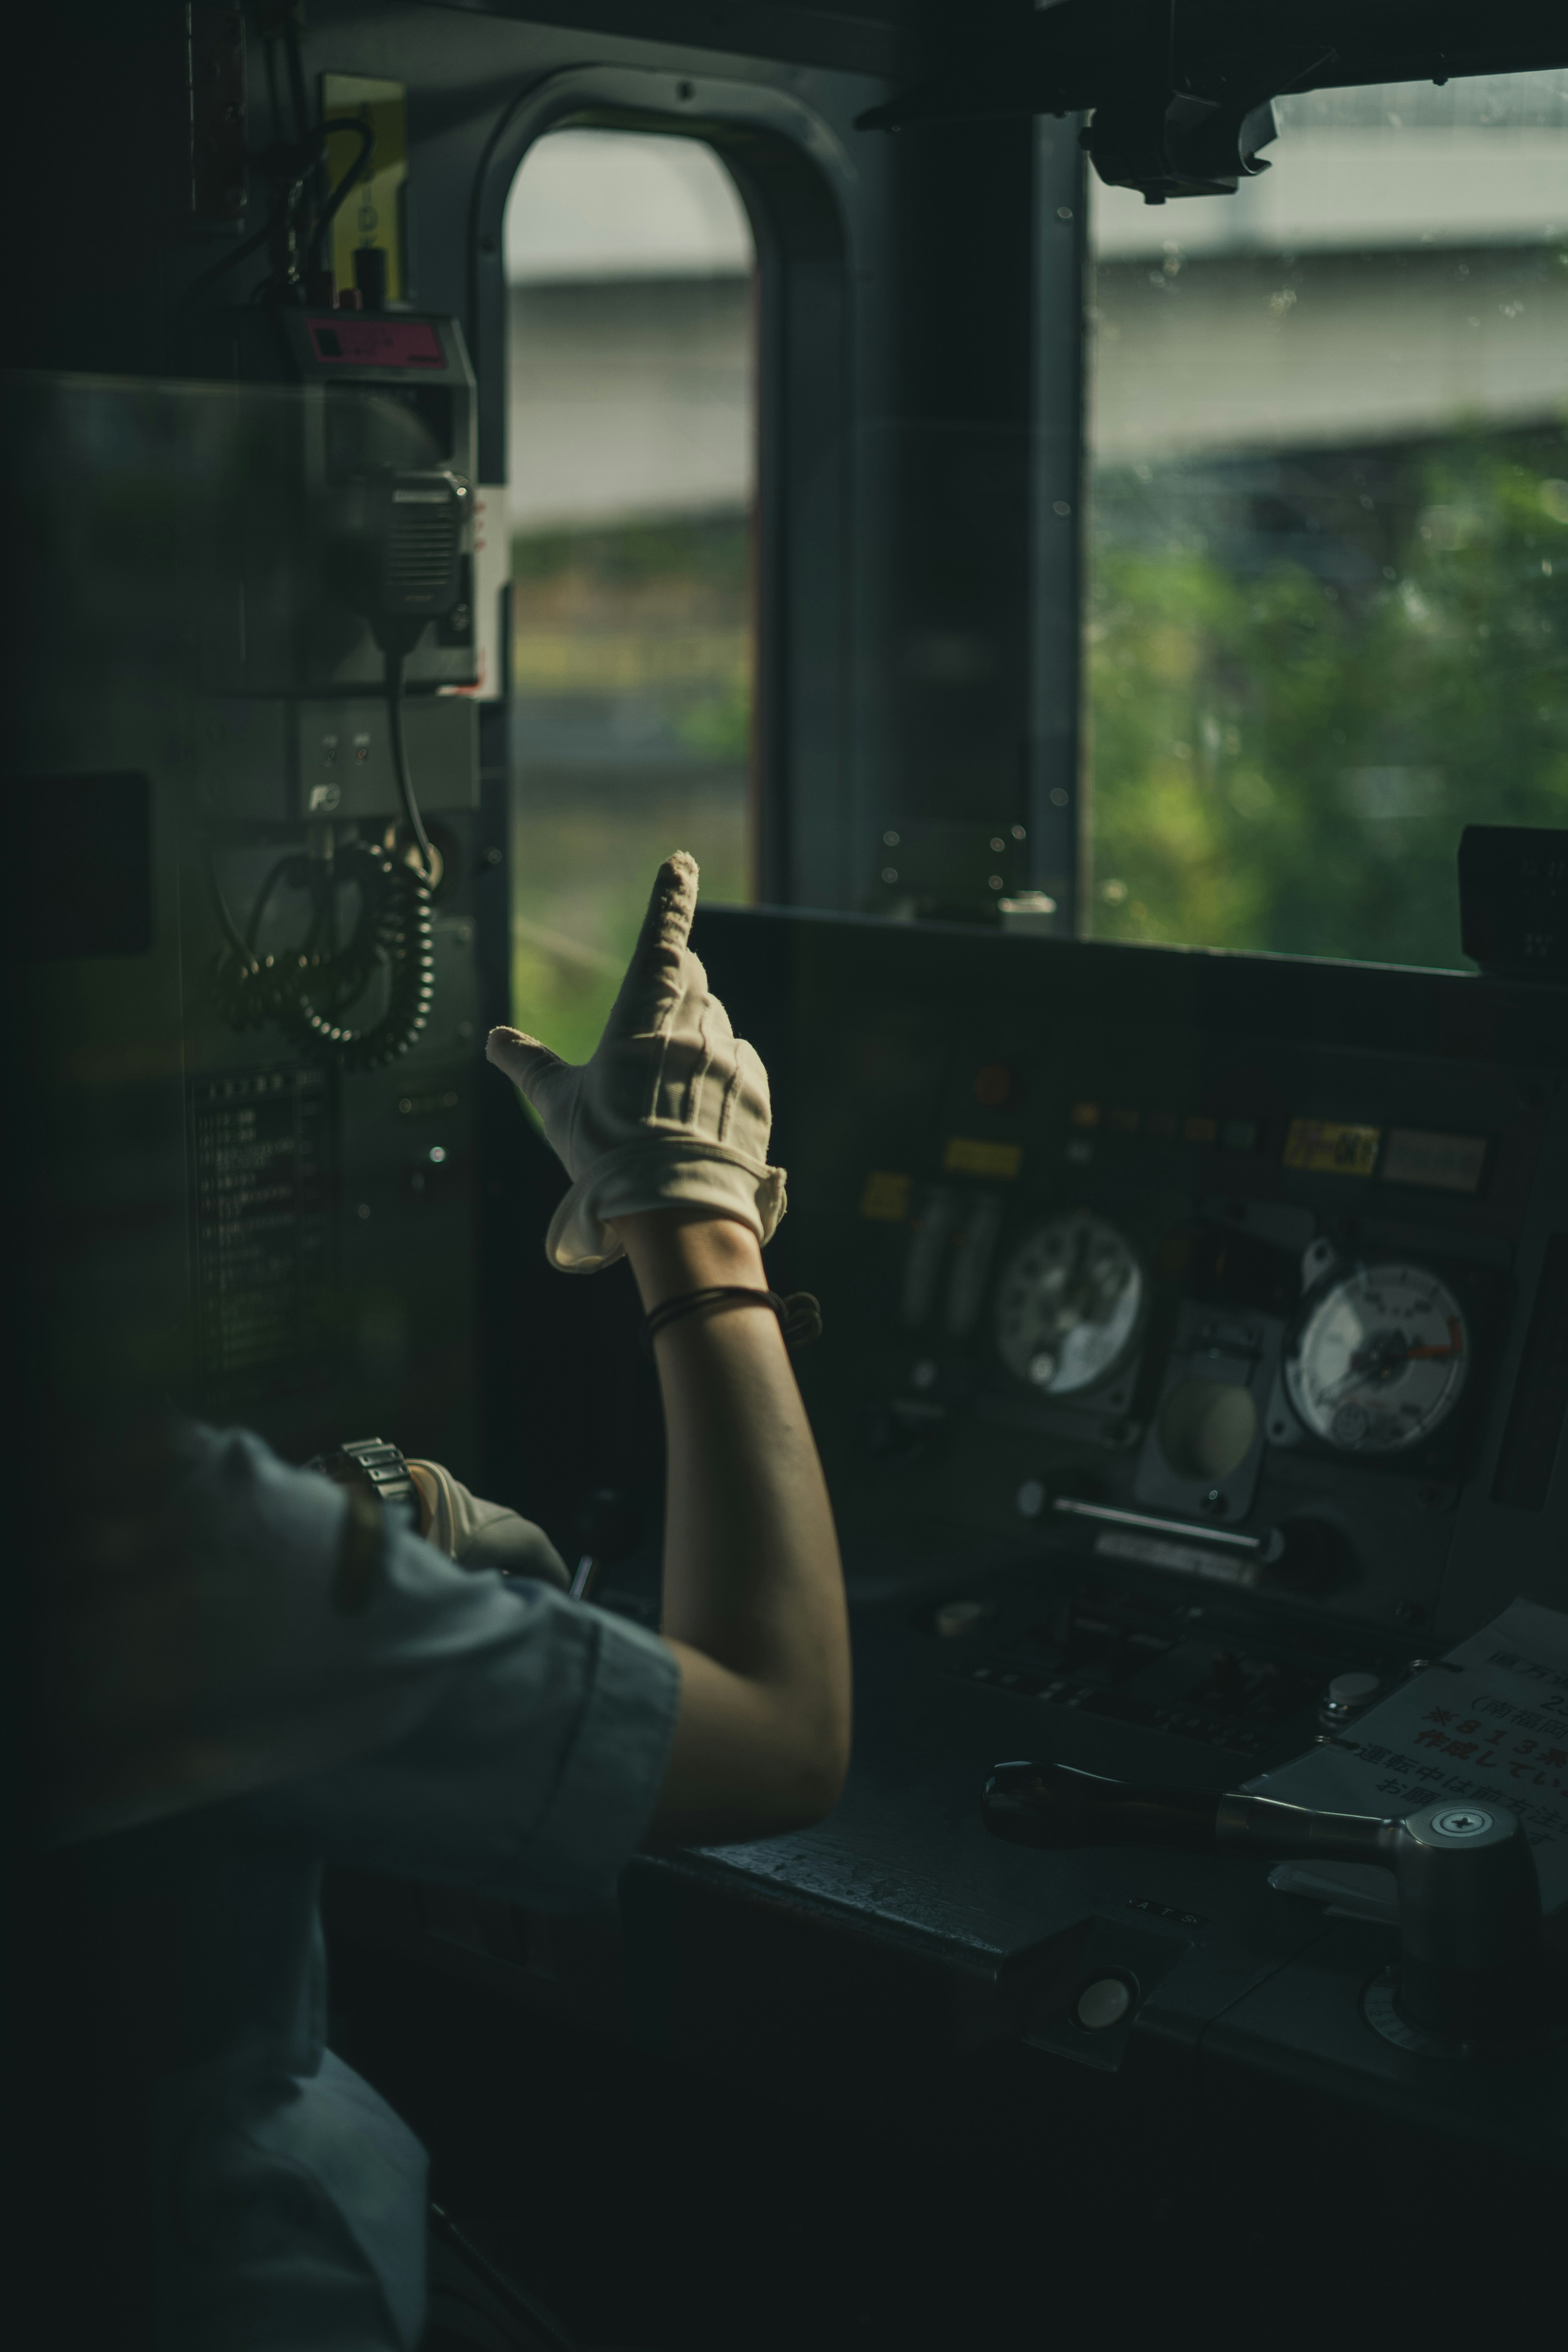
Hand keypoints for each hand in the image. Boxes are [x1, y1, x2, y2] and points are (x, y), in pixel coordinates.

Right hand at [486, 853, 784, 1271]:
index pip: (662, 938)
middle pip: (690, 982)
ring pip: (714, 1027)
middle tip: (651, 1026)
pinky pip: (739, 1065)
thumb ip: (529, 1066)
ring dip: (693, 1043)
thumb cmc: (607, 1152)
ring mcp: (729, 1056)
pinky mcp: (756, 1091)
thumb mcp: (559, 1105)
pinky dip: (721, 1077)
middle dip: (674, 988)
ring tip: (666, 1096)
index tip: (681, 863)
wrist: (674, 1208)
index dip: (671, 897)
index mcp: (642, 1014)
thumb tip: (495, 1041)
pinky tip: (698, 1113)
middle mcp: (692, 1025)